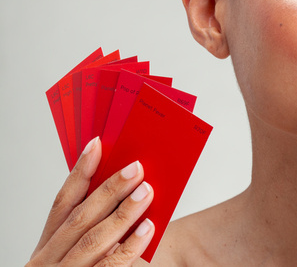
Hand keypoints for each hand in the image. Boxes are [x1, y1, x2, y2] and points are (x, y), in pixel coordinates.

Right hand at [28, 137, 154, 265]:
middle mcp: (49, 262)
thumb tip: (124, 193)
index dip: (80, 172)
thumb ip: (88, 231)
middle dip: (110, 190)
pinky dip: (130, 247)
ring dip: (123, 213)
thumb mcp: (66, 259)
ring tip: (147, 191)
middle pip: (81, 218)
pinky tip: (147, 228)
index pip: (62, 203)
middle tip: (137, 168)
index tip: (97, 144)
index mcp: (45, 249)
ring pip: (94, 241)